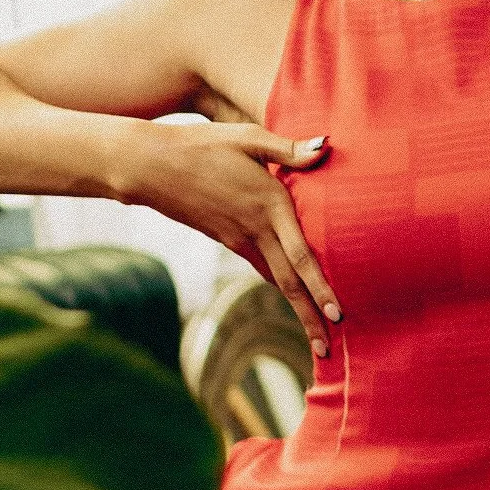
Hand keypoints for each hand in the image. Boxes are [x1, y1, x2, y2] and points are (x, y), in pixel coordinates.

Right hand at [122, 123, 340, 354]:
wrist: (152, 167)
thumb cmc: (203, 145)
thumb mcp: (249, 138)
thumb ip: (290, 149)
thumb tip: (326, 148)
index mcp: (269, 205)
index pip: (301, 257)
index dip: (321, 288)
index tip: (338, 316)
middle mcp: (256, 229)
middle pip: (288, 282)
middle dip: (309, 318)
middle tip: (327, 350)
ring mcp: (238, 239)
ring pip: (274, 279)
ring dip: (296, 307)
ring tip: (314, 332)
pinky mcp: (227, 239)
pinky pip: (260, 266)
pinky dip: (279, 283)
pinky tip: (291, 290)